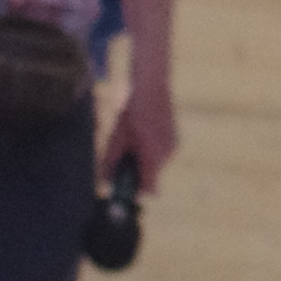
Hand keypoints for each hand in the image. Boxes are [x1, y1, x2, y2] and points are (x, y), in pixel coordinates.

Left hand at [111, 72, 178, 191]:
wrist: (152, 87)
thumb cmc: (131, 112)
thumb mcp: (116, 137)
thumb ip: (110, 162)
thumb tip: (104, 182)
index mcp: (152, 157)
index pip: (150, 189)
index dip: (137, 193)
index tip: (125, 190)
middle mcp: (166, 155)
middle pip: (152, 177)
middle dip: (138, 173)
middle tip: (124, 158)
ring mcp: (173, 148)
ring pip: (157, 165)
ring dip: (144, 160)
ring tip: (134, 139)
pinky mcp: (176, 140)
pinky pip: (162, 154)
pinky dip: (152, 151)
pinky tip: (144, 132)